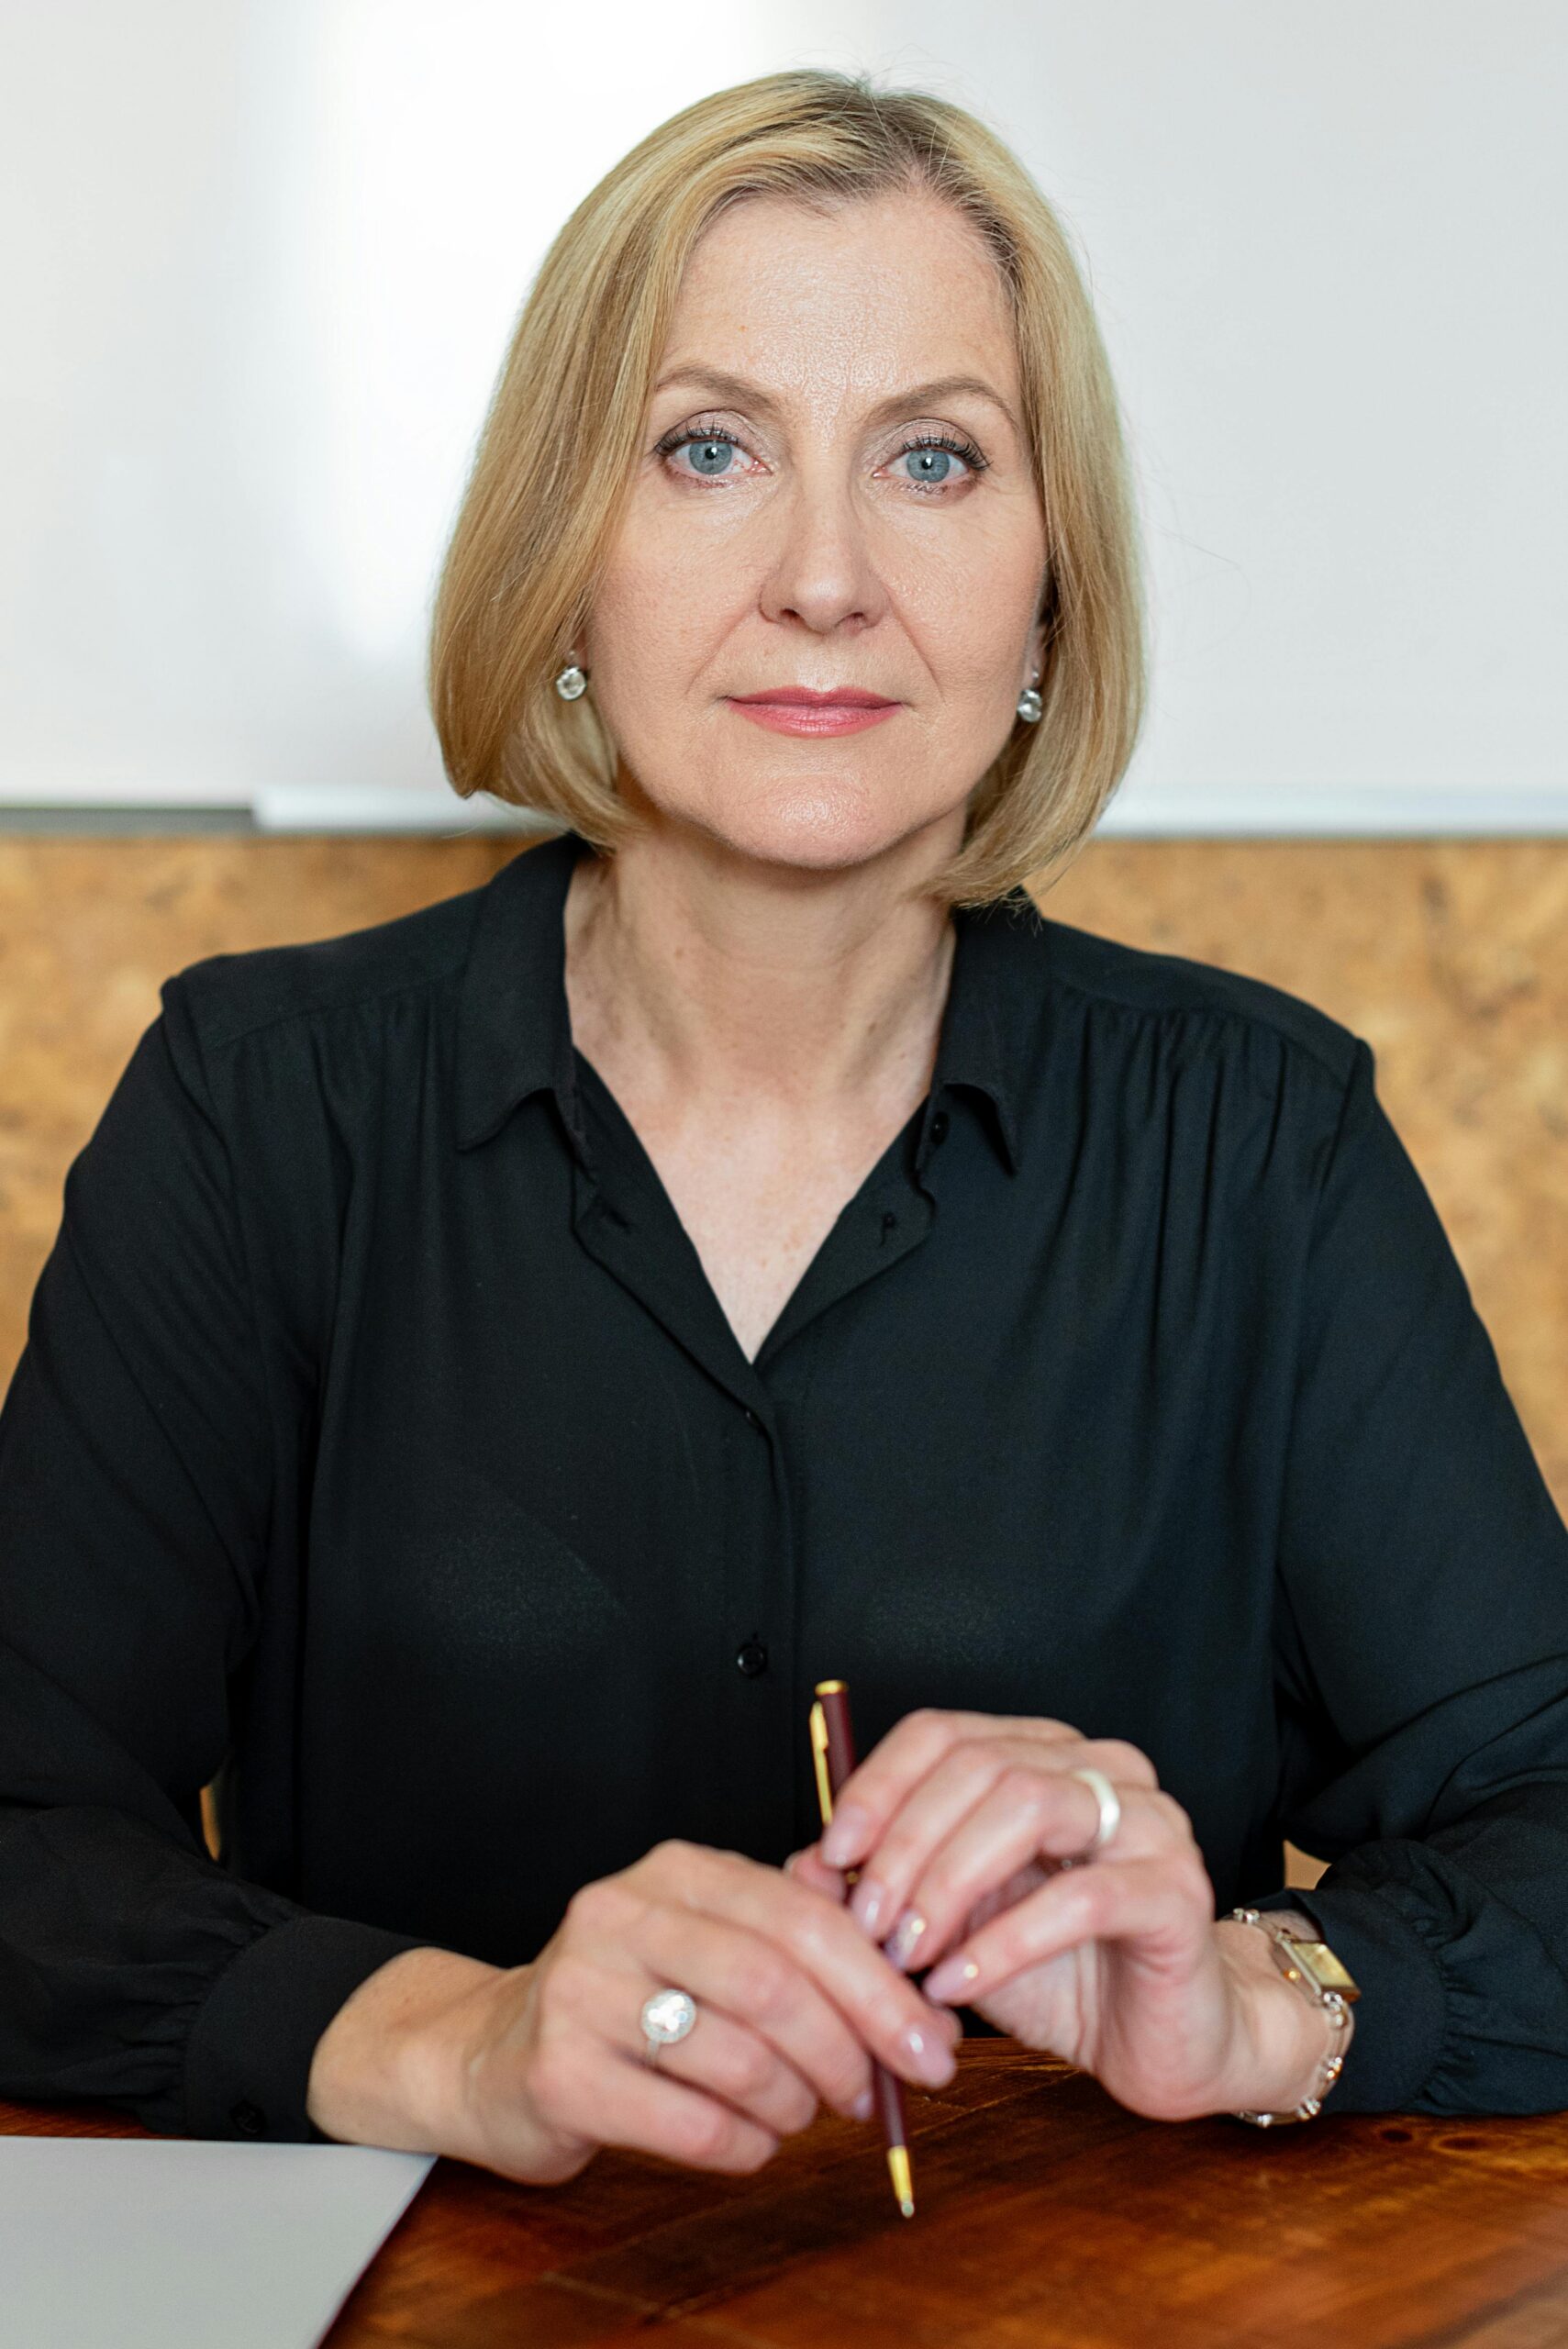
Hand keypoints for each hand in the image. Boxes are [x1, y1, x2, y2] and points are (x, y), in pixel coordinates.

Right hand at [364, 1839, 960, 2184]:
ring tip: (800, 2115)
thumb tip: (923, 1995)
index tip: (931, 2044)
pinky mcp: (559, 2070)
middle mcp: (622, 1912)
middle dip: (847, 2049)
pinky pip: (690, 2121)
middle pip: (774, 1982)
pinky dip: (744, 2145)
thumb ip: (804, 1945)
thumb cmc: (631, 2000)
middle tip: (875, 2094)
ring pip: (738, 2057)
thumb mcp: (712, 1944)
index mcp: (677, 1871)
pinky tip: (750, 2142)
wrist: (491, 2053)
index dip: (879, 1986)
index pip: (802, 1916)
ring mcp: (582, 1989)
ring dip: (795, 2103)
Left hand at [796, 1709, 1336, 2122]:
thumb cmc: (1060, 1976)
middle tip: (864, 1924)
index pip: (944, 1732)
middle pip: (979, 1764)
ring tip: (906, 1955)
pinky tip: (957, 1985)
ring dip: (946, 1883)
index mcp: (1045, 1756)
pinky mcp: (1177, 1890)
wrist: (1165, 2043)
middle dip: (905, 1845)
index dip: (879, 1786)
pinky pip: (1080, 1896)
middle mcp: (1102, 1768)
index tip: (832, 1855)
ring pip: (1026, 1806)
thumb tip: (801, 1865)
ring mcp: (1148, 1822)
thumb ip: (885, 1889)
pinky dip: (1003, 1942)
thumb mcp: (953, 1928)